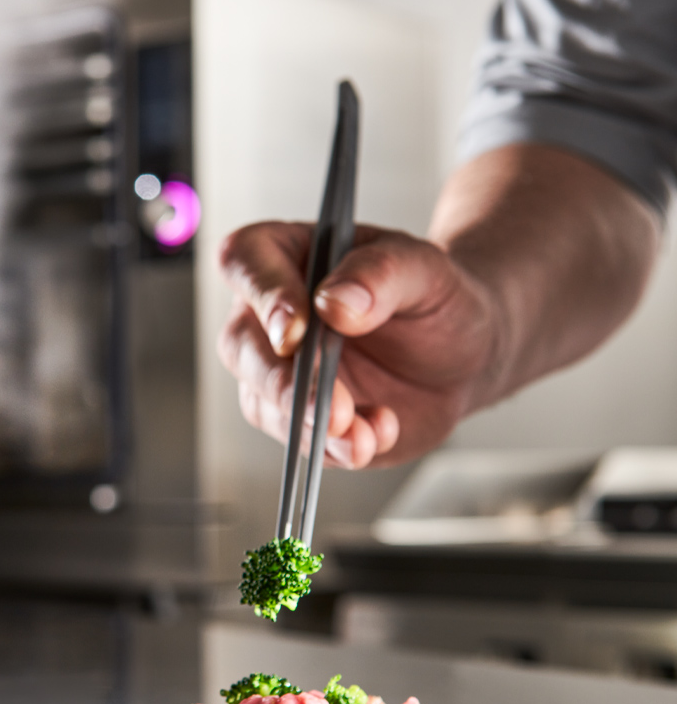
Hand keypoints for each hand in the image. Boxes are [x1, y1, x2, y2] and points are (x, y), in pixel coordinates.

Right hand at [217, 220, 502, 468]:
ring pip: (264, 404)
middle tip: (333, 407)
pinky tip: (378, 435)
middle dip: (284, 384)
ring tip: (365, 435)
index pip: (244, 261)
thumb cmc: (434, 297)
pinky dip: (339, 447)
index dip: (262, 295)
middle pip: (240, 347)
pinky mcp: (302, 419)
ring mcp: (280, 372)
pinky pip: (303, 442)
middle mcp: (269, 315)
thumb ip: (379, 275)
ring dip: (311, 426)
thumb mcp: (424, 269)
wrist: (462, 356)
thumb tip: (334, 304)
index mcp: (286, 255)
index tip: (298, 330)